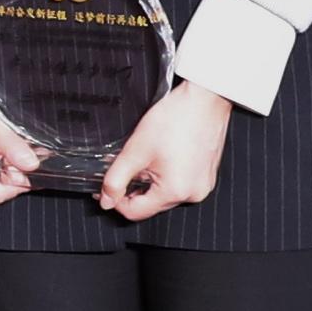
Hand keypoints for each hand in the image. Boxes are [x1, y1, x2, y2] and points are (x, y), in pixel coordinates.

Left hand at [99, 83, 230, 219]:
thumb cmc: (175, 119)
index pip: (135, 212)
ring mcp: (203, 184)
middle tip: (122, 164)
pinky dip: (165, 174)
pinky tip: (161, 154)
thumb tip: (106, 201)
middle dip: (133, 188)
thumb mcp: (135, 151)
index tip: (104, 187)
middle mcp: (193, 194)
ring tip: (144, 155)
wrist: (204, 98)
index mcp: (176, 192)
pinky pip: (179, 182)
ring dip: (149, 180)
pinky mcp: (206, 174)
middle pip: (151, 203)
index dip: (115, 200)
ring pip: (164, 192)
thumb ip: (116, 179)